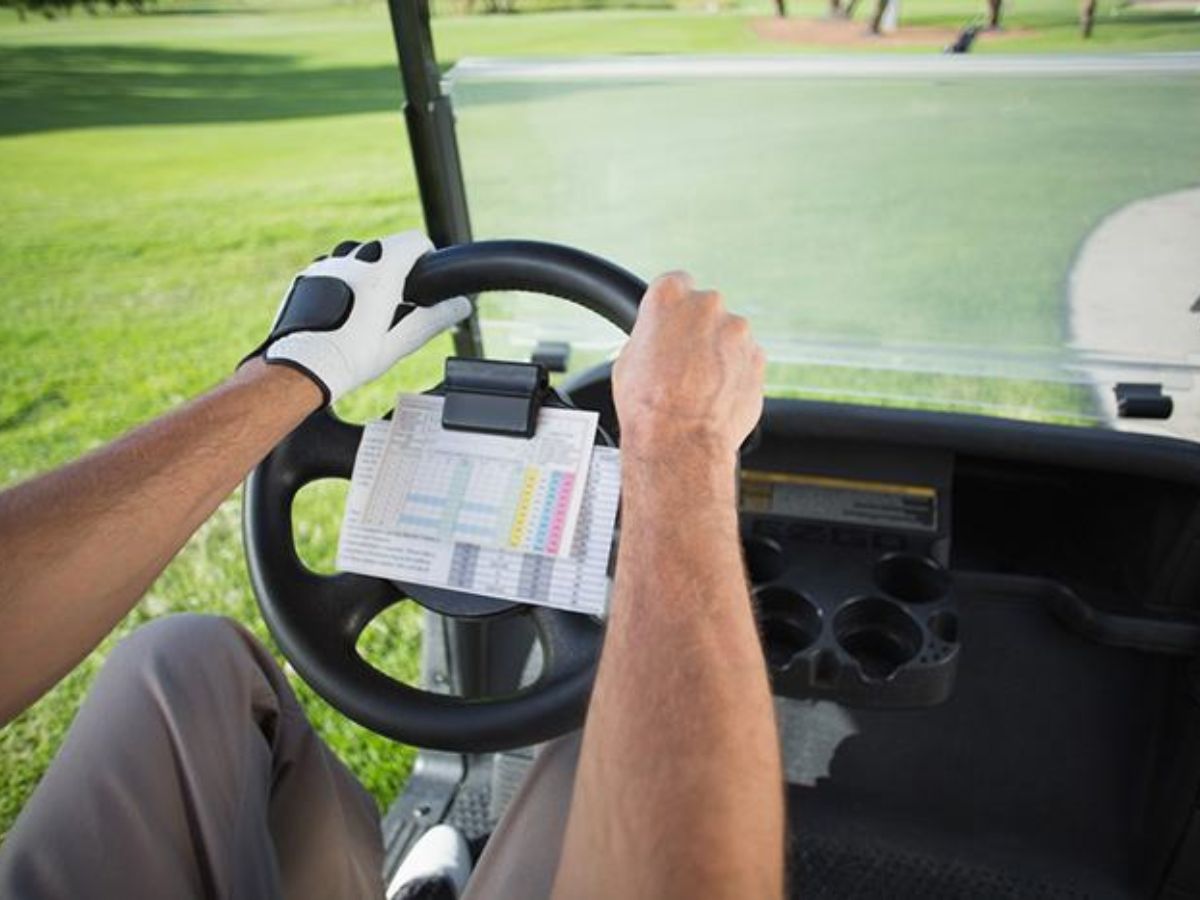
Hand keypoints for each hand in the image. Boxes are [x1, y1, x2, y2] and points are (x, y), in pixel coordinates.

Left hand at [246, 232, 471, 403]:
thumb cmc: (350, 357)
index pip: (415, 240)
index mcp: (382, 269)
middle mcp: (353, 257)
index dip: (426, 257)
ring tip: (370, 308)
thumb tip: (461, 306)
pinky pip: (336, 266)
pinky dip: (346, 280)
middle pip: (387, 246)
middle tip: (399, 304)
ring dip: (371, 271)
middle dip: (398, 268)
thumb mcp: (401, 342)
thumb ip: (435, 319)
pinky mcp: (308, 273)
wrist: (301, 367)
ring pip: (359, 254)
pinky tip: (344, 312)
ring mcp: (327, 262)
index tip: (426, 279)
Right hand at [613, 271, 763, 461]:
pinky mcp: (758, 356)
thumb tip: (657, 340)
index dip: (673, 308)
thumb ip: (650, 336)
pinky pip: (746, 358)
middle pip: (705, 308)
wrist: (680, 439)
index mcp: (669, 295)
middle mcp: (707, 304)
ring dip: (718, 353)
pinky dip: (735, 372)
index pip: (676, 283)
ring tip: (698, 387)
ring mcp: (737, 330)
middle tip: (682, 363)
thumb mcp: (628, 359)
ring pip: (728, 335)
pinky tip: (716, 395)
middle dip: (698, 330)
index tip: (671, 325)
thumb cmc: (647, 403)